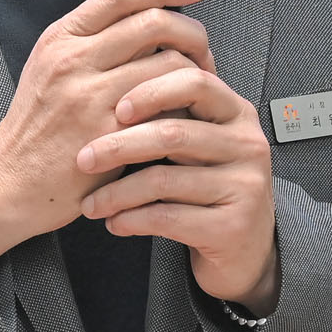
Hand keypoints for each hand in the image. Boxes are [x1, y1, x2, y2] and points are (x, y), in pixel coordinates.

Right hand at [0, 0, 213, 261]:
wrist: (11, 182)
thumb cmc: (38, 126)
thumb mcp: (50, 68)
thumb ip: (92, 42)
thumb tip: (150, 19)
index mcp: (61, 38)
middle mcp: (74, 60)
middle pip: (154, 22)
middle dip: (193, 32)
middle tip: (204, 52)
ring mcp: (91, 96)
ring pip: (168, 63)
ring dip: (195, 73)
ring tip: (198, 88)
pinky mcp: (109, 133)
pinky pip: (167, 106)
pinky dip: (185, 106)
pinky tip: (185, 115)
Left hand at [74, 63, 278, 313]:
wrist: (245, 249)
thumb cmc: (209, 186)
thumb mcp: (198, 145)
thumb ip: (171, 116)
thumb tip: (107, 90)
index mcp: (237, 113)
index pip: (196, 83)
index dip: (151, 91)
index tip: (116, 109)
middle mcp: (248, 144)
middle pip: (173, 133)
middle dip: (118, 146)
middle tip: (83, 159)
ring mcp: (245, 186)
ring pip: (163, 179)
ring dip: (116, 193)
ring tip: (91, 204)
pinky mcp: (233, 226)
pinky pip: (167, 217)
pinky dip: (131, 220)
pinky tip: (115, 223)